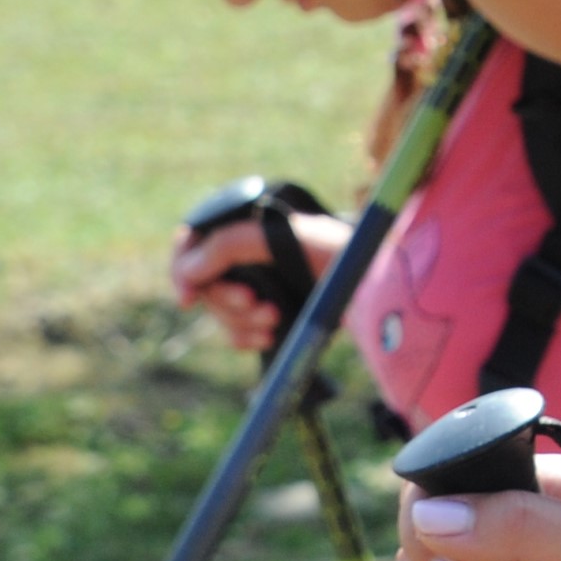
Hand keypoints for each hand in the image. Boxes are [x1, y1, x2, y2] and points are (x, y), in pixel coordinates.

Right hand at [165, 209, 345, 353]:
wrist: (376, 289)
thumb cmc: (337, 252)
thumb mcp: (283, 239)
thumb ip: (230, 246)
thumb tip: (189, 271)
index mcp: (248, 224)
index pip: (195, 240)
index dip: (184, 268)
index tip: (188, 298)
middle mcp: (248, 253)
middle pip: (205, 283)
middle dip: (226, 299)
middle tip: (254, 303)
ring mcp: (259, 284)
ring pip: (220, 310)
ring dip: (240, 320)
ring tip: (274, 318)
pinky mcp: (270, 313)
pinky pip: (238, 331)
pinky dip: (246, 336)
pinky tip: (269, 335)